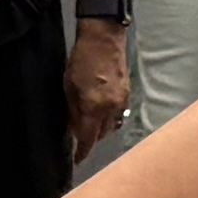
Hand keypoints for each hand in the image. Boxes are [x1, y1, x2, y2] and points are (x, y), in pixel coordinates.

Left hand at [64, 17, 134, 151]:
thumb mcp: (69, 85)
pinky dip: (110, 119)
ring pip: (112, 126)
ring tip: (90, 126)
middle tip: (79, 138)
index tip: (77, 160)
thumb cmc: (81, 58)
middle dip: (90, 139)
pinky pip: (119, 115)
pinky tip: (102, 114)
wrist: (104, 37)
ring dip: (101, 130)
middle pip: (102, 135)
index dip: (82, 152)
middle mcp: (112, 108)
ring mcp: (122, 101)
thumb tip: (73, 128)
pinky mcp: (128, 93)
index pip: (88, 138)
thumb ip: (73, 109)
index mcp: (95, 106)